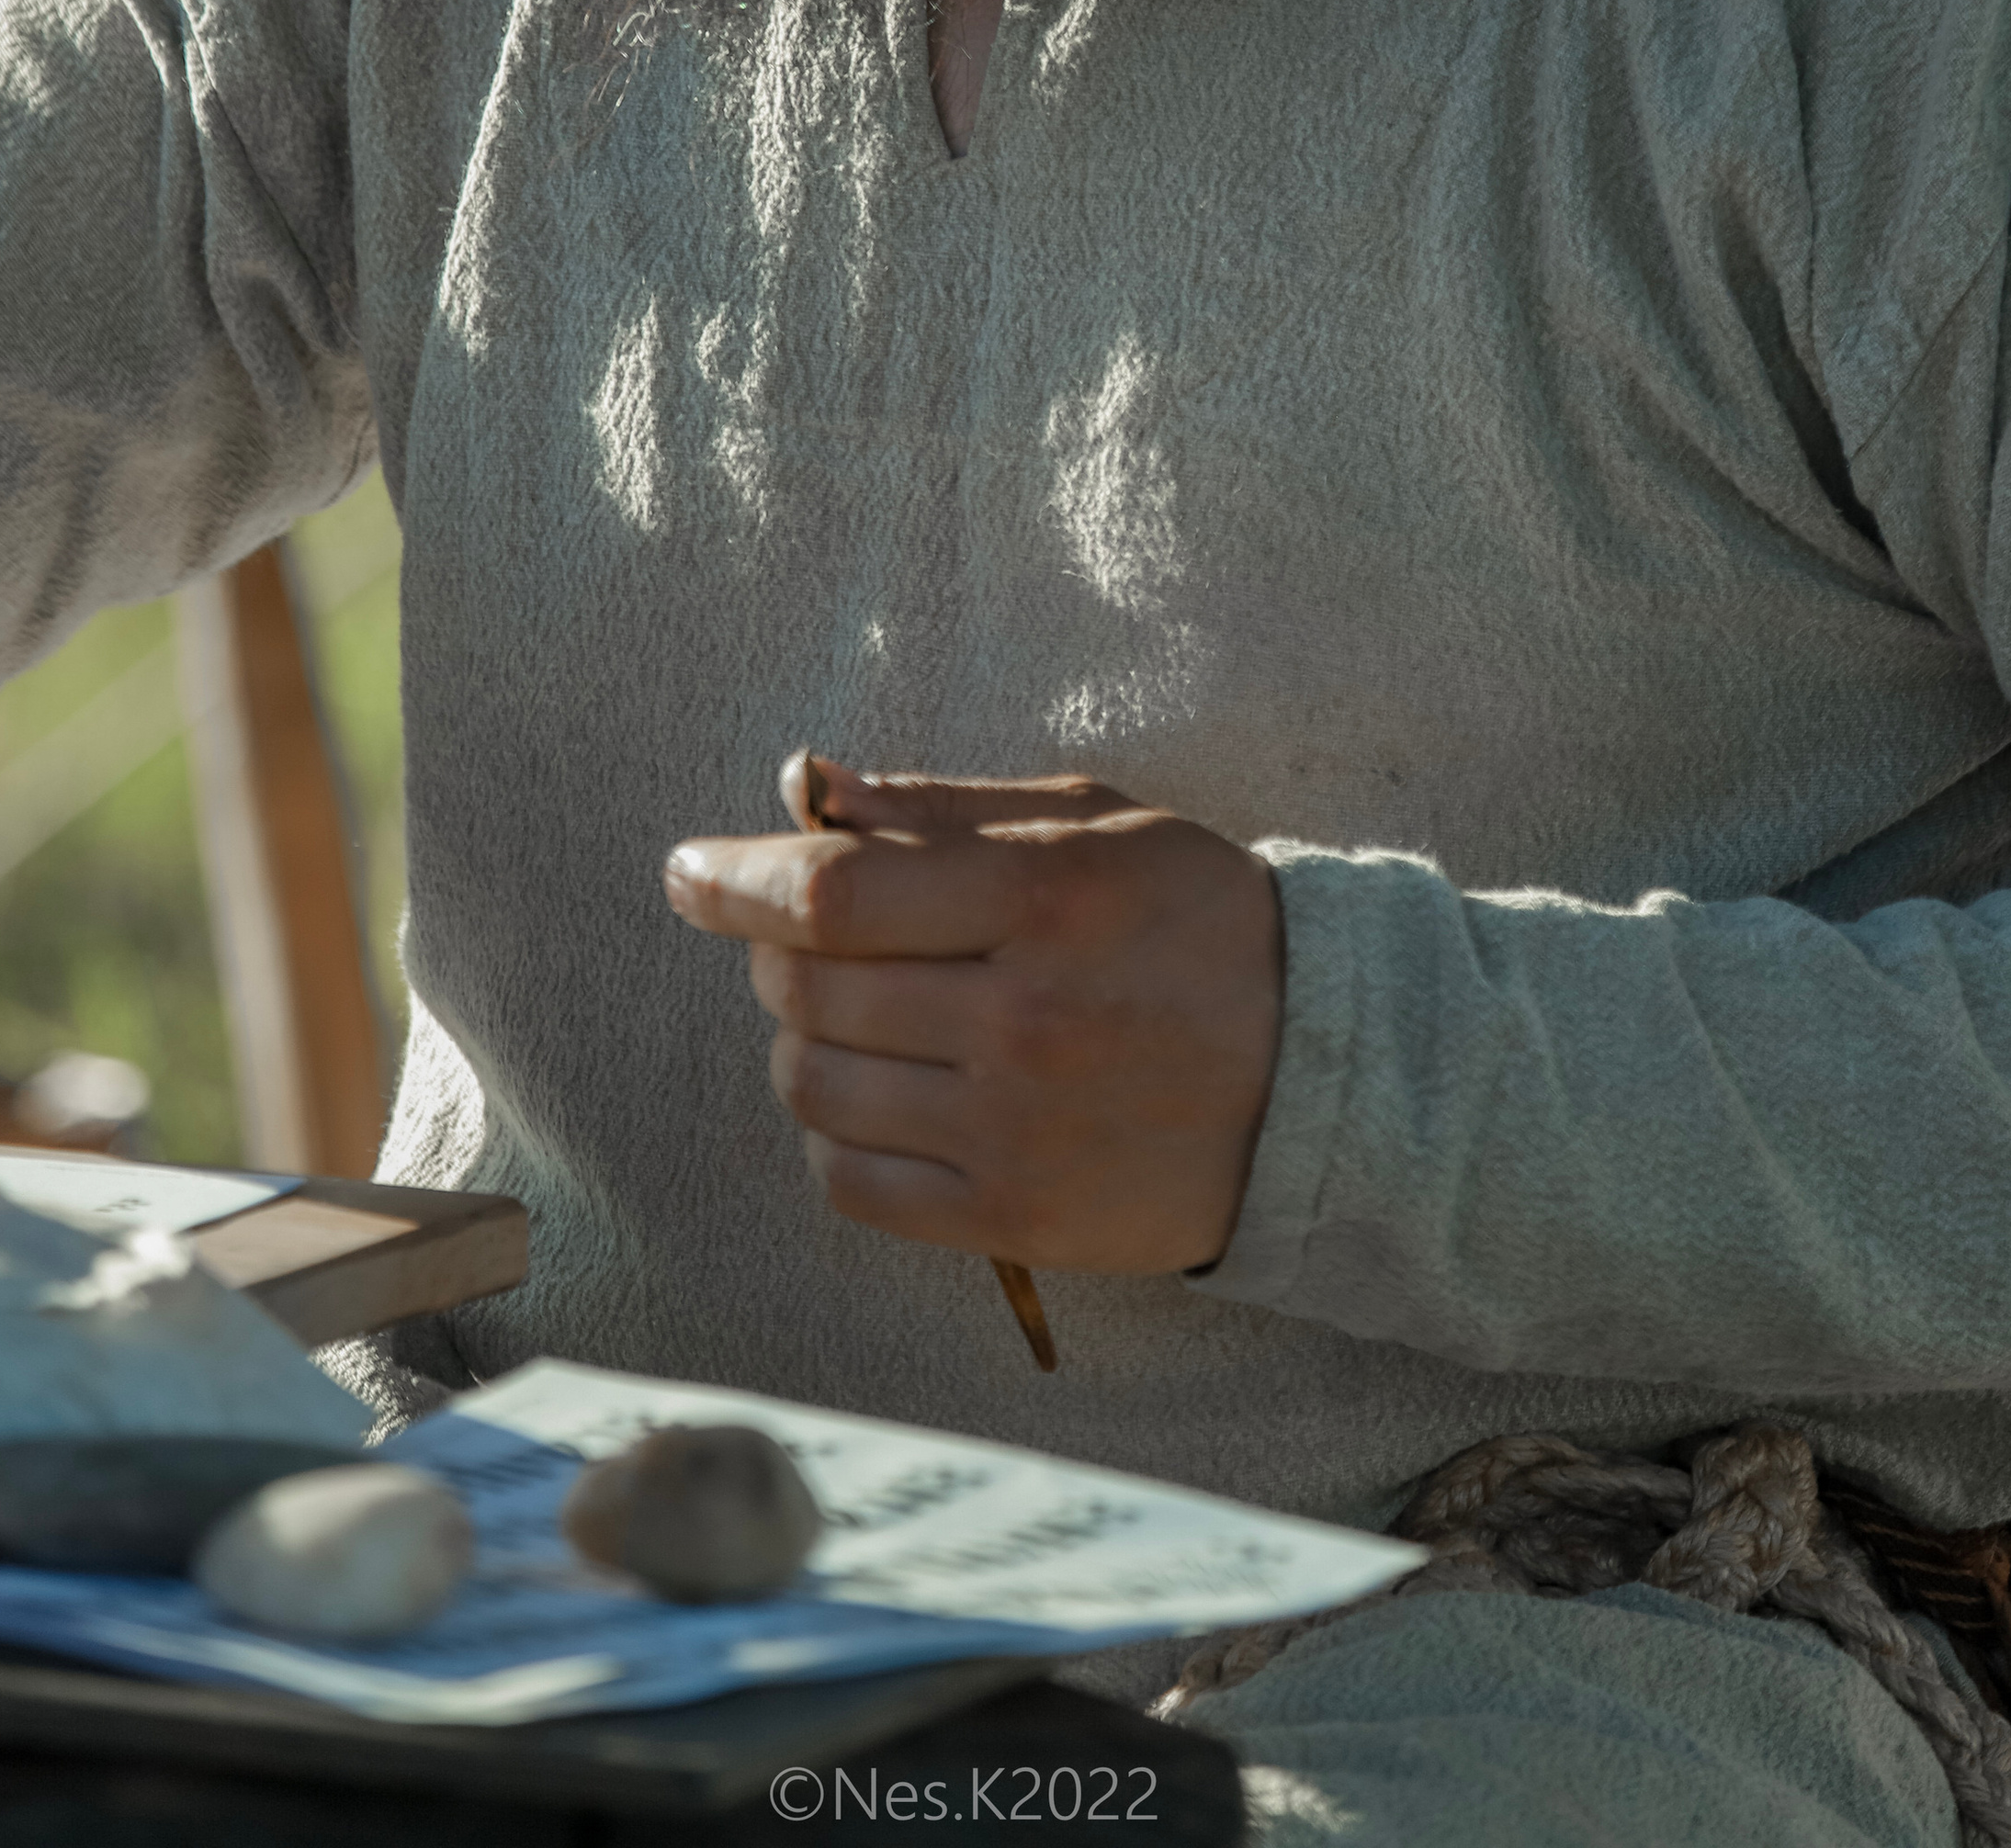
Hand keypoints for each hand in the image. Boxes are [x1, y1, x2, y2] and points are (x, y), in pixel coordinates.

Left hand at [663, 758, 1283, 1274]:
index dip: (736, 880)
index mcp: (1044, 900)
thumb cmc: (1195, 923)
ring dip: (800, 1043)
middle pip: (809, 991)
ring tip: (852, 1016)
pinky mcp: (1014, 1222)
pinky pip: (851, 1184)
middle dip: (776, 954)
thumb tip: (810, 788)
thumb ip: (941, 807)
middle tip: (810, 937)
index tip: (689, 872)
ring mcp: (1014, 1133)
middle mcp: (1023, 1020)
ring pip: (814, 1087)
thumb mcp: (1091, 823)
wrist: (1321, 1075)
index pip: (833, 896)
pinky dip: (833, 1134)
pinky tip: (880, 1095)